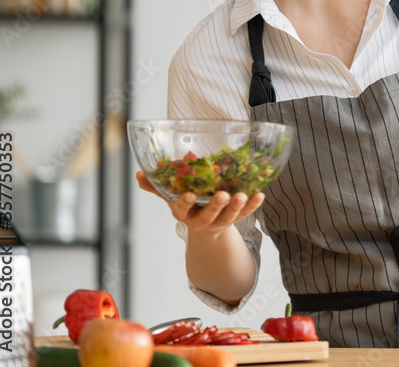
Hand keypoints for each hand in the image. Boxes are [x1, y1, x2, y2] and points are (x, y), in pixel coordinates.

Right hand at [135, 170, 263, 233]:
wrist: (204, 225)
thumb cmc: (187, 204)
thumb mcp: (171, 196)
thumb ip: (156, 185)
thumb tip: (139, 173)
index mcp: (183, 212)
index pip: (182, 209)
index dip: (185, 203)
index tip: (189, 195)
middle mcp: (201, 220)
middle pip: (209, 215)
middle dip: (216, 206)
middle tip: (223, 195)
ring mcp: (220, 221)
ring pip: (229, 217)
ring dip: (237, 207)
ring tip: (243, 195)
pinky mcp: (235, 219)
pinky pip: (246, 214)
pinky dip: (253, 205)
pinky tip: (260, 194)